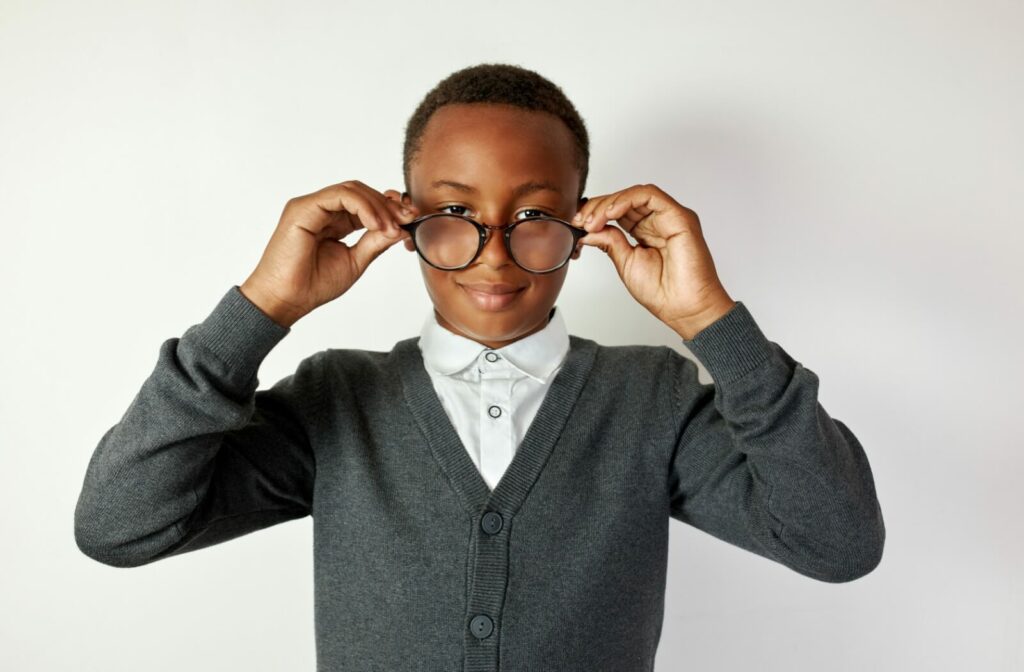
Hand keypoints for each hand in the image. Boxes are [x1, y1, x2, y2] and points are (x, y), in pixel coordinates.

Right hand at [240, 180, 418, 326]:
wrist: (286, 300)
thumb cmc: (313, 284)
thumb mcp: (356, 260)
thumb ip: (375, 241)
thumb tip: (400, 227)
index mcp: (333, 222)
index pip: (365, 203)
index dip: (389, 207)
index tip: (410, 218)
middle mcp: (321, 210)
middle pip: (361, 192)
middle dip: (388, 204)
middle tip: (407, 218)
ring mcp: (310, 206)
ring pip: (352, 190)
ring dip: (378, 206)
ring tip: (391, 227)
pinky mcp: (303, 208)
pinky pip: (339, 196)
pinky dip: (363, 206)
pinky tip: (376, 224)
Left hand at [574, 183, 735, 339]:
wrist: (683, 307)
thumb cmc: (661, 291)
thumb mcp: (624, 262)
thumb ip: (609, 241)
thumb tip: (587, 230)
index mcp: (645, 231)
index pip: (618, 211)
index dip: (596, 213)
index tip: (577, 224)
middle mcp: (657, 221)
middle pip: (624, 200)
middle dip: (597, 207)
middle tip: (581, 221)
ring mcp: (669, 217)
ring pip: (635, 194)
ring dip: (609, 203)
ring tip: (593, 220)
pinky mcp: (679, 216)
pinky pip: (650, 196)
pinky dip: (626, 200)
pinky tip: (610, 213)